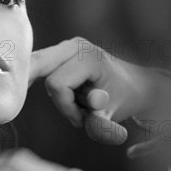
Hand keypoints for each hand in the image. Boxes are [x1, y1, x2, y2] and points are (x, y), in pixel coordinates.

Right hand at [29, 37, 158, 144]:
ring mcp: (65, 46)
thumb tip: (89, 125)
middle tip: (68, 110)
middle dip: (47, 92)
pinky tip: (67, 95)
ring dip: (54, 94)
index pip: (57, 84)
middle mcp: (74, 46)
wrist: (134, 84)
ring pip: (38, 72)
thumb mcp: (113, 114)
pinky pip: (38, 68)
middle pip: (37, 67)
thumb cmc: (123, 98)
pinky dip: (47, 86)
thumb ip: (101, 124)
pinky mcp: (59, 52)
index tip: (82, 118)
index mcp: (88, 56)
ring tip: (76, 102)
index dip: (65, 106)